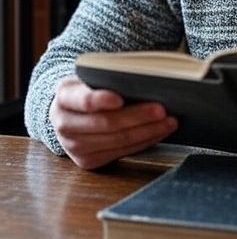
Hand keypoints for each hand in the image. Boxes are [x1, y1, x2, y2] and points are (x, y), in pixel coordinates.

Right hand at [49, 76, 177, 169]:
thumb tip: (146, 80)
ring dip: (147, 131)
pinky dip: (144, 141)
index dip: (101, 100)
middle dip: (138, 117)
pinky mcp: (87, 161)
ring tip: (169, 121)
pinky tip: (159, 132)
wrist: (72, 112)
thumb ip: (110, 78)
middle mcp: (64, 123)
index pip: (83, 100)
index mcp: (64, 96)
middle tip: (162, 109)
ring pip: (117, 141)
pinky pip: (121, 152)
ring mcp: (74, 146)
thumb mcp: (92, 77)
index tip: (120, 99)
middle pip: (106, 123)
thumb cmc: (91, 89)